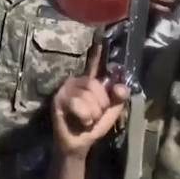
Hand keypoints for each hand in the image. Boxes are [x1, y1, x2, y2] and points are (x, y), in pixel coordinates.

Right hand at [51, 43, 129, 158]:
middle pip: (96, 85)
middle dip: (101, 105)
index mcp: (90, 82)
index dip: (97, 50)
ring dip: (93, 114)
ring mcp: (66, 89)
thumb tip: (121, 86)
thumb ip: (118, 98)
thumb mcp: (111, 112)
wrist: (79, 145)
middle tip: (95, 115)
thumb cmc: (93, 126)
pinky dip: (84, 117)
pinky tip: (80, 121)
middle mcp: (77, 81)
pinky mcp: (58, 100)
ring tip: (87, 120)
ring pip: (88, 96)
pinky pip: (78, 104)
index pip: (95, 63)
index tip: (100, 34)